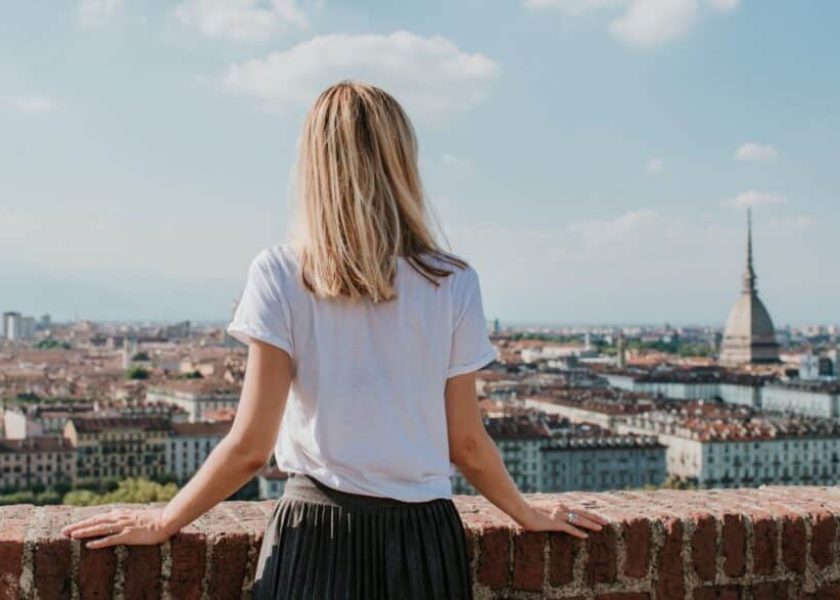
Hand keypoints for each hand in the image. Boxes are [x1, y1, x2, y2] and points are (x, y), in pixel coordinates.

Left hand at [60, 507, 174, 548]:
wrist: (166, 520)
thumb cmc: (154, 519)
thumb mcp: (136, 516)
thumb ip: (125, 517)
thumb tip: (115, 518)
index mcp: (121, 514)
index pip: (98, 517)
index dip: (84, 522)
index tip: (71, 526)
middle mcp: (120, 518)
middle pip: (95, 522)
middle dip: (78, 526)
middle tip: (63, 531)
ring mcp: (124, 527)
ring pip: (100, 529)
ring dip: (85, 532)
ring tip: (71, 536)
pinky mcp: (129, 535)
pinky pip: (111, 539)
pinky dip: (99, 542)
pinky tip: (89, 545)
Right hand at [518, 503, 607, 537]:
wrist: (521, 509)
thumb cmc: (528, 510)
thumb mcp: (542, 510)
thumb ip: (550, 511)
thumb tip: (552, 515)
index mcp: (560, 506)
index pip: (578, 510)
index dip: (589, 513)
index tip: (598, 517)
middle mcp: (562, 509)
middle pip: (582, 513)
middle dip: (595, 517)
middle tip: (607, 521)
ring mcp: (558, 515)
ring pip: (579, 520)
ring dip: (590, 524)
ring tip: (601, 528)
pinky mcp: (554, 523)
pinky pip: (569, 528)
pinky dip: (578, 532)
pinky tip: (585, 536)